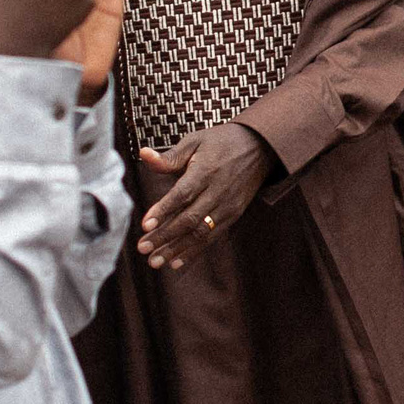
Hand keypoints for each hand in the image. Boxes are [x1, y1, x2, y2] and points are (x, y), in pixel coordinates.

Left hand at [136, 123, 277, 267]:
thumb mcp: (195, 141)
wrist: (260, 147)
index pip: (182, 195)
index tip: (145, 225)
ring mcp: (228, 206)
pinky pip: (212, 236)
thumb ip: (170, 156)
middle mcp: (218, 191)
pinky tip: (177, 262)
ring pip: (201, 233)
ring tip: (156, 262)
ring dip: (177, 249)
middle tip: (143, 248)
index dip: (163, 210)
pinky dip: (194, 251)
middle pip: (190, 219)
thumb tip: (144, 155)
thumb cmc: (221, 142)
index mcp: (206, 171)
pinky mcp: (234, 214)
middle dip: (165, 236)